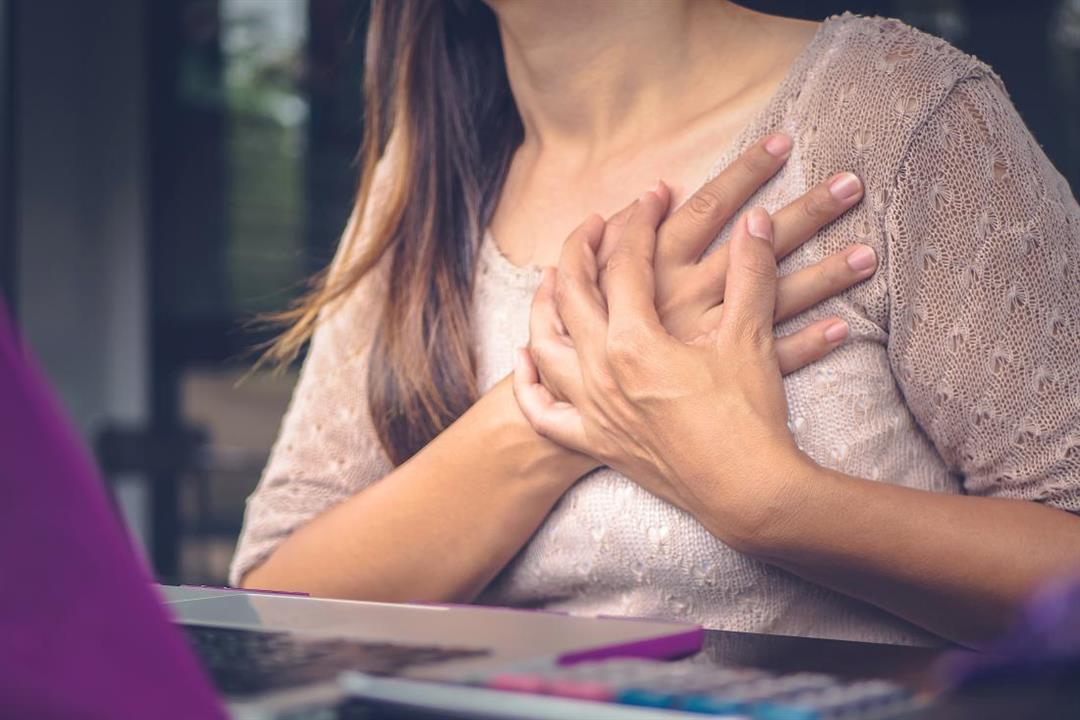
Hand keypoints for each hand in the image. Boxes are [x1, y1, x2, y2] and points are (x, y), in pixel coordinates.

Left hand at [513, 193, 812, 547]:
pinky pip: (544, 411)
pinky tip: (527, 358)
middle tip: (596, 223)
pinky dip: (529, 382)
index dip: (639, 221)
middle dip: (580, 248)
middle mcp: (599, 372)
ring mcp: (592, 410)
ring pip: (544, 346)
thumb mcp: (751, 338)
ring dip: (544, 305)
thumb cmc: (750, 417)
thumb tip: (756, 219)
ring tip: (554, 279)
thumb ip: (751, 272)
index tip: (652, 195)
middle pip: (570, 294)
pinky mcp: (596, 442)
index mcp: (634, 341)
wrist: (748, 492)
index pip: (624, 263)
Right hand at [592, 133, 872, 369]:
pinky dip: (809, 344)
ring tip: (868, 253)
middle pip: (756, 245)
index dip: (744, 173)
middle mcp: (686, 298)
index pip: (707, 208)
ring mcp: (707, 340)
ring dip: (824, 275)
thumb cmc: (586, 345)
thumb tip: (649, 194)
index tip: (782, 143)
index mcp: (654, 269)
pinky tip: (844, 327)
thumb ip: (618, 240)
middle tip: (851, 182)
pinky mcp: (719, 379)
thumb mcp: (594, 281)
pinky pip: (773, 360)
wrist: (578, 418)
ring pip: (775, 301)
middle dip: (805, 211)